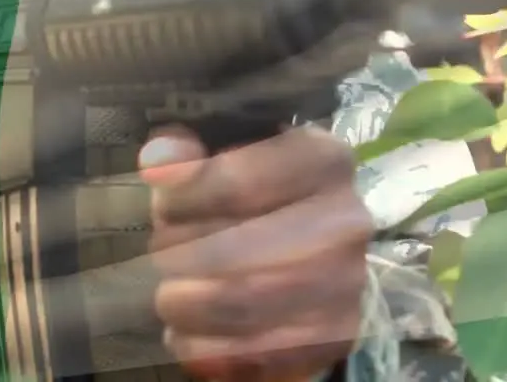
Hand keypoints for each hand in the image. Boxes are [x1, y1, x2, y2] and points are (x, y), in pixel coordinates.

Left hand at [139, 124, 372, 381]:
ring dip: (184, 304)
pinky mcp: (336, 334)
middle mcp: (346, 219)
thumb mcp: (221, 156)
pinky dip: (205, 348)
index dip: (181, 200)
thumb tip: (159, 162)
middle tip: (162, 255)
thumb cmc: (254, 194)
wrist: (311, 249)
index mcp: (323, 159)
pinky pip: (252, 354)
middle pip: (230, 251)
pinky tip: (191, 331)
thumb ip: (187, 152)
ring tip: (171, 294)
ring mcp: (347, 281)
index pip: (235, 183)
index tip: (164, 206)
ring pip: (237, 305)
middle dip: (176, 256)